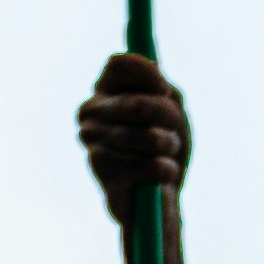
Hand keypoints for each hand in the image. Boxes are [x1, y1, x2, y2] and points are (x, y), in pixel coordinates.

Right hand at [78, 52, 189, 231]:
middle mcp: (90, 111)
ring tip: (168, 155)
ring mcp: (91, 141)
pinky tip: (162, 175)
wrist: (156, 198)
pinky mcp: (101, 171)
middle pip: (139, 104)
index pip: (118, 64)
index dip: (149, 75)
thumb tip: (158, 85)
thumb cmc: (164, 147)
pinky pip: (149, 164)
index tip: (165, 91)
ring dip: (170, 147)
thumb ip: (165, 92)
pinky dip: (166, 170)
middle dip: (170, 120)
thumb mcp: (172, 112)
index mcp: (105, 90)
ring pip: (148, 137)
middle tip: (174, 133)